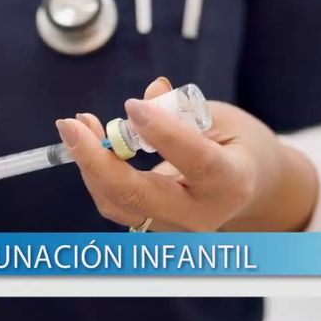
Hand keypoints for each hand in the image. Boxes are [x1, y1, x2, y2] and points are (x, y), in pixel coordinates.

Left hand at [55, 78, 317, 231]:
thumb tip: (150, 93)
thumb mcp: (221, 117)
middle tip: (71, 124)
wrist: (249, 188)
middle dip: (97, 161)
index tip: (133, 105)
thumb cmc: (237, 144)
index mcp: (232, 182)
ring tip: (77, 125)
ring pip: (117, 202)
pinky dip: (95, 170)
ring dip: (89, 162)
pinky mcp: (150, 225)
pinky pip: (114, 201)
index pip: (196, 161)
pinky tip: (86, 140)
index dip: (163, 134)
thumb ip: (183, 108)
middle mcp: (201, 214)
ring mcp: (172, 227)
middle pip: (139, 196)